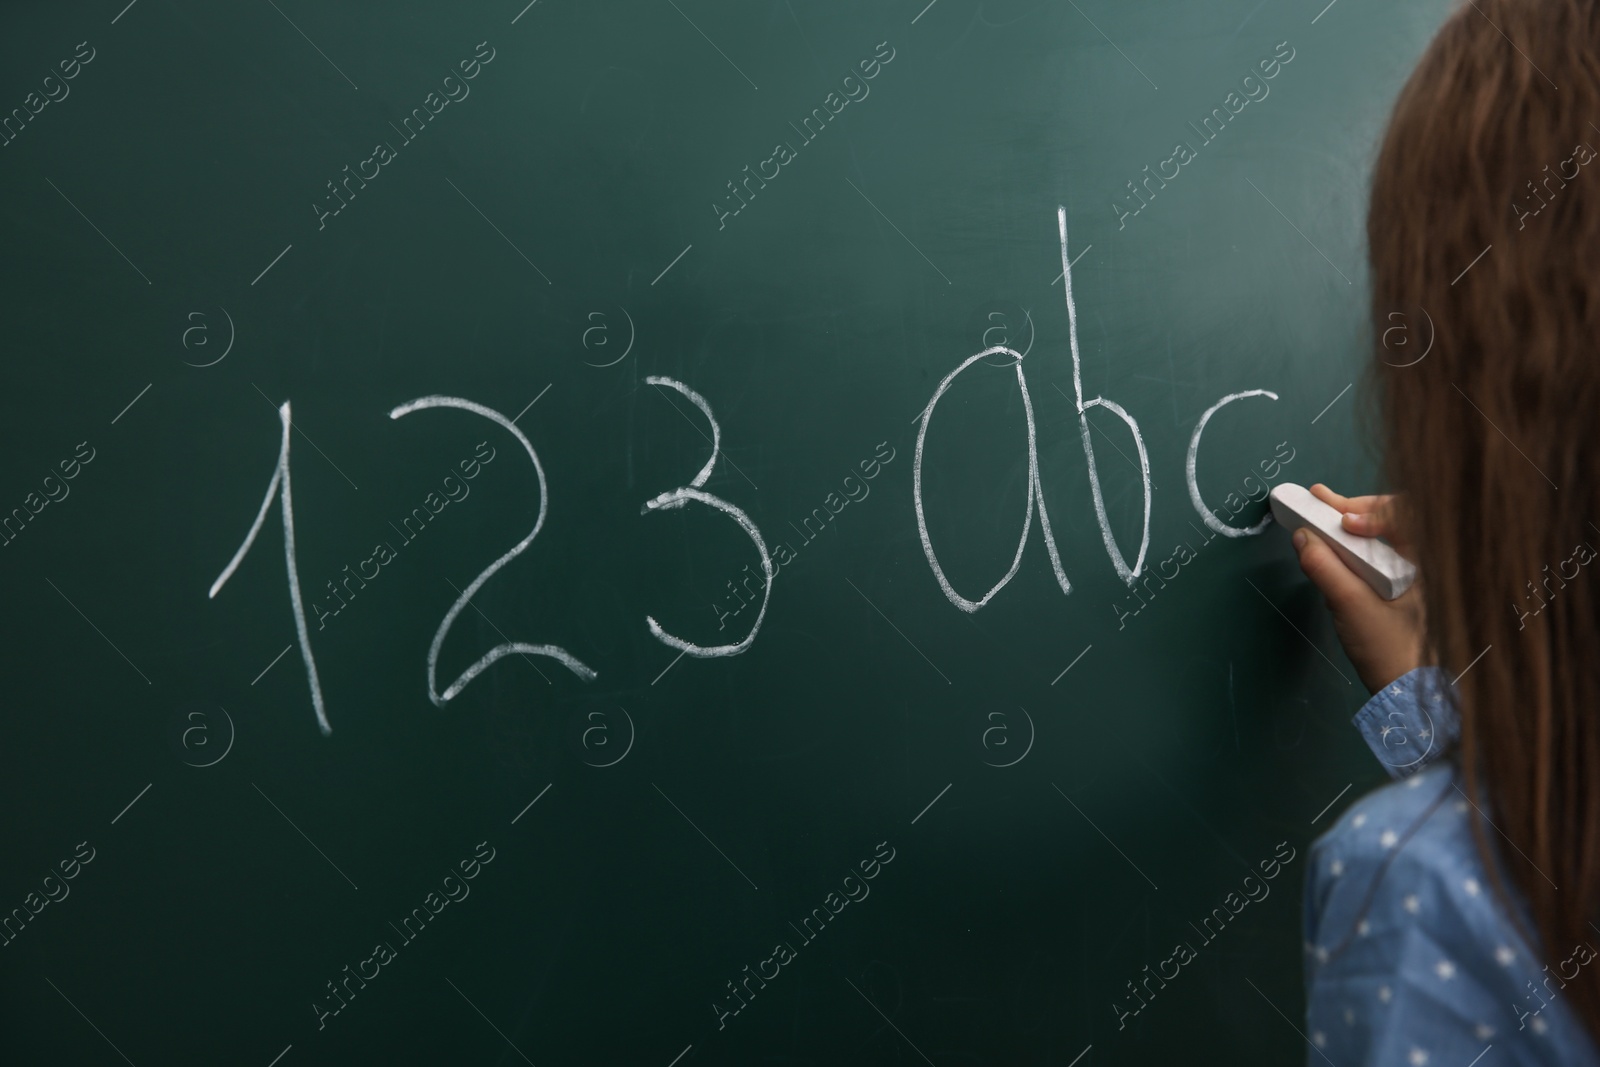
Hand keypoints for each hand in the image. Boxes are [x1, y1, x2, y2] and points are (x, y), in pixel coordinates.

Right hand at [1290, 484, 1426, 692]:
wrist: (1405, 691)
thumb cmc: (1390, 651)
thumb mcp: (1351, 606)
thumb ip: (1324, 568)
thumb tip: (1302, 537)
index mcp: (1428, 561)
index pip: (1405, 512)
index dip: (1370, 508)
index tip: (1341, 520)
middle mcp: (1425, 561)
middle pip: (1392, 516)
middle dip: (1353, 509)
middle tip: (1318, 501)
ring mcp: (1414, 573)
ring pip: (1382, 534)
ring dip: (1350, 525)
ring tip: (1319, 517)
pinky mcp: (1400, 586)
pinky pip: (1377, 553)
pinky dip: (1353, 546)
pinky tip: (1333, 548)